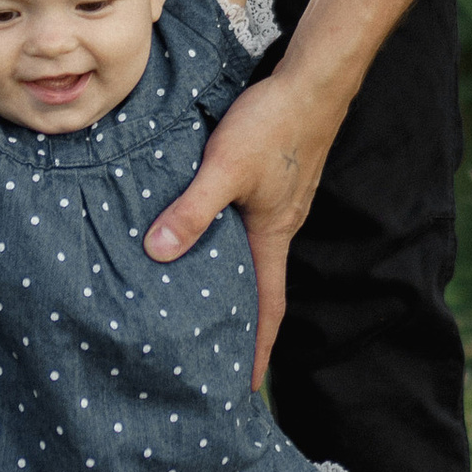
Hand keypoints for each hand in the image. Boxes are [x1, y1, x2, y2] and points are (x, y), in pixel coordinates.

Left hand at [143, 70, 339, 383]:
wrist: (313, 81)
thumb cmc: (273, 124)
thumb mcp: (225, 168)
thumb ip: (192, 209)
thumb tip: (158, 253)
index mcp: (272, 236)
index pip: (268, 309)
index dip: (256, 350)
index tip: (244, 390)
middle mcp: (278, 228)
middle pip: (261, 290)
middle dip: (242, 329)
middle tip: (216, 362)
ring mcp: (277, 205)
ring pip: (253, 259)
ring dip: (234, 288)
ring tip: (205, 310)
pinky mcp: (270, 183)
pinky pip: (248, 229)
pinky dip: (229, 248)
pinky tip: (207, 241)